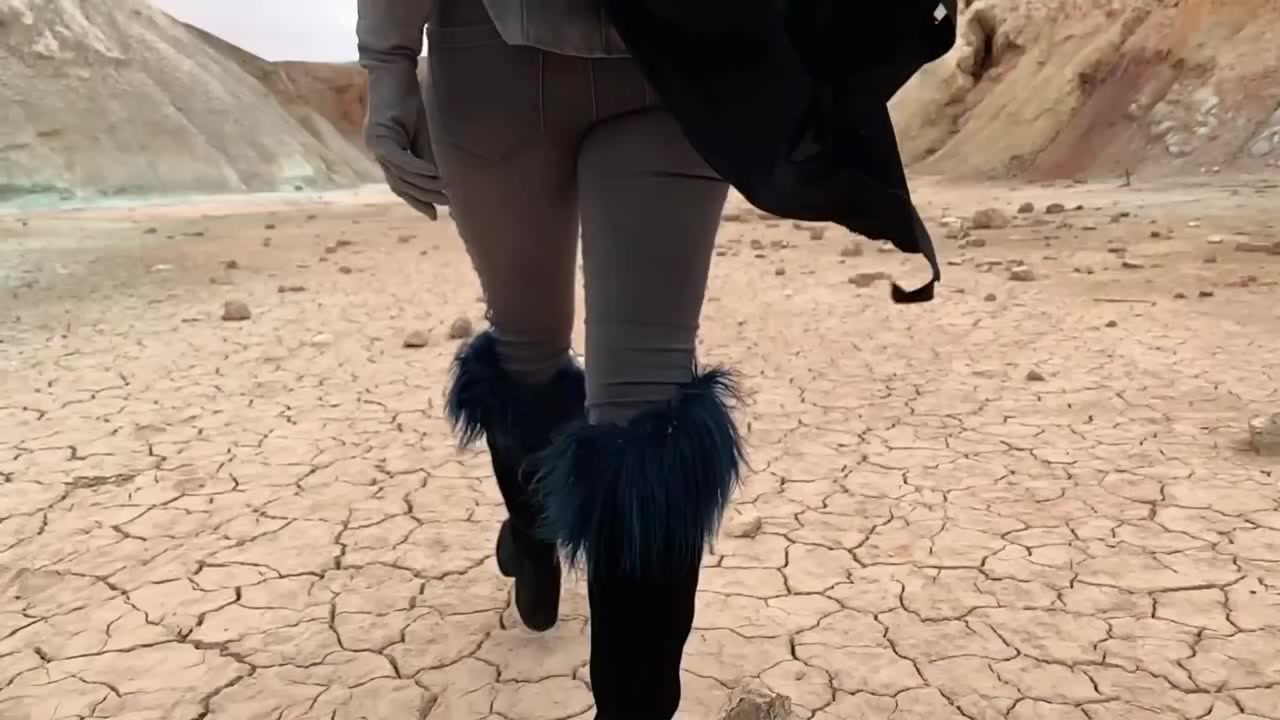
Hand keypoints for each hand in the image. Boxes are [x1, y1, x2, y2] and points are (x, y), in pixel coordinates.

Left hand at [364, 61, 447, 218]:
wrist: (393, 71)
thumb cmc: (409, 97)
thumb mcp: (422, 131)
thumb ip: (427, 154)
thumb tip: (442, 177)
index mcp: (386, 151)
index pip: (400, 184)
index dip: (416, 201)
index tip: (433, 215)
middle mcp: (378, 152)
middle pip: (400, 185)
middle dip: (423, 198)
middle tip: (446, 205)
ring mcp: (376, 146)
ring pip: (401, 176)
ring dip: (424, 186)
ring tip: (445, 192)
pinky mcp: (380, 137)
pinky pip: (400, 160)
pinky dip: (417, 169)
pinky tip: (434, 175)